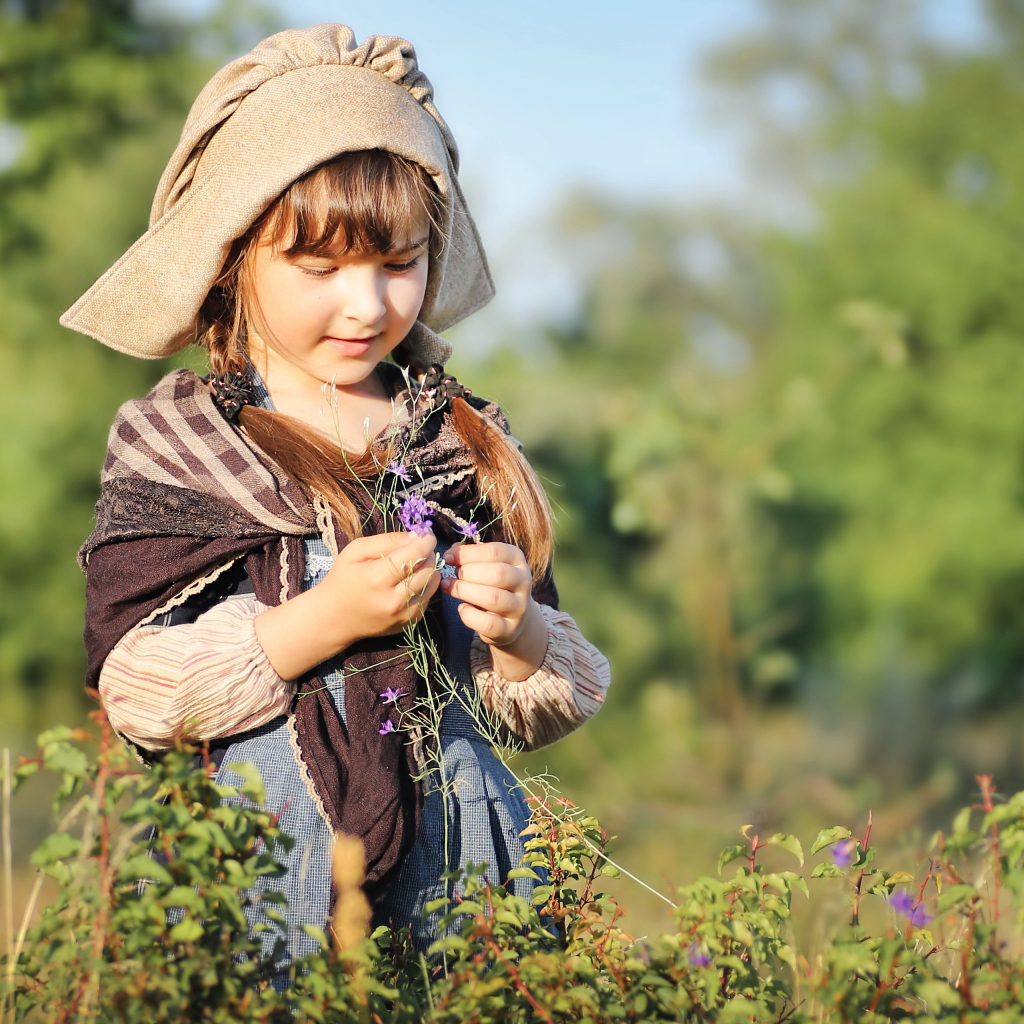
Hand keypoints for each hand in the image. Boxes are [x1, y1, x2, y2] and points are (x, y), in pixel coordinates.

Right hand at [255, 530, 438, 679]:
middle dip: (427, 554)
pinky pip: (429, 596)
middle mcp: (394, 600)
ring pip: (433, 583)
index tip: (424, 534)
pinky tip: (407, 583)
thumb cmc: (343, 579)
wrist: (335, 618)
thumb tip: (417, 536)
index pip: (415, 554)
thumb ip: (387, 540)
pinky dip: (423, 585)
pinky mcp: (410, 622)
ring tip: (411, 565)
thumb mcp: (356, 550)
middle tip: (415, 549)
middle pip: (429, 568)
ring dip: (428, 569)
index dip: (425, 540)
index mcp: (377, 578)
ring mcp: (404, 615)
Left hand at [441, 542, 547, 679]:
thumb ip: (470, 556)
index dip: (468, 553)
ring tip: (448, 587)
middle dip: (468, 573)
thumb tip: (451, 552)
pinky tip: (462, 608)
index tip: (448, 558)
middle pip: (497, 573)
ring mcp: (519, 608)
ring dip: (465, 591)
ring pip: (493, 598)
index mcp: (517, 560)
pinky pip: (487, 623)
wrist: (511, 619)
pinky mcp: (509, 630)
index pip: (495, 552)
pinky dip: (469, 615)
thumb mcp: (486, 566)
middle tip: (452, 576)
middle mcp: (523, 582)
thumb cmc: (493, 585)